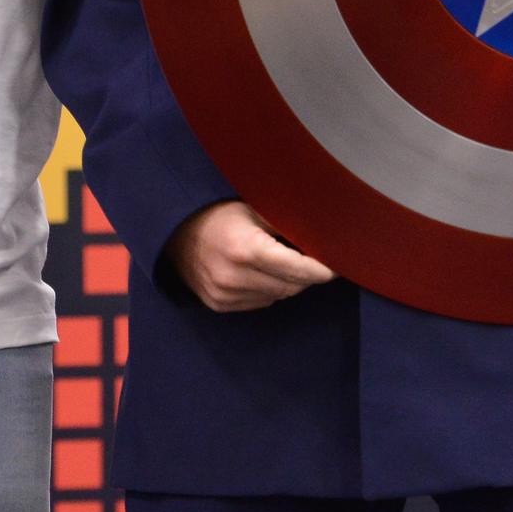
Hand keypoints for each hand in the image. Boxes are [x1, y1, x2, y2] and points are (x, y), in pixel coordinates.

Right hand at [163, 200, 334, 311]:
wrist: (174, 229)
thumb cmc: (218, 212)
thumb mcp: (253, 207)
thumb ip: (287, 221)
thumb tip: (324, 230)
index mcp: (246, 249)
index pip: (299, 270)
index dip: (322, 270)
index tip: (338, 266)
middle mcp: (234, 276)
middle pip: (292, 286)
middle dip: (307, 274)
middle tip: (314, 258)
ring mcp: (224, 294)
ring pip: (278, 296)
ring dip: (288, 282)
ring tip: (284, 260)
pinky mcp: (218, 304)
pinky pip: (260, 302)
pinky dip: (268, 289)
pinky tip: (263, 272)